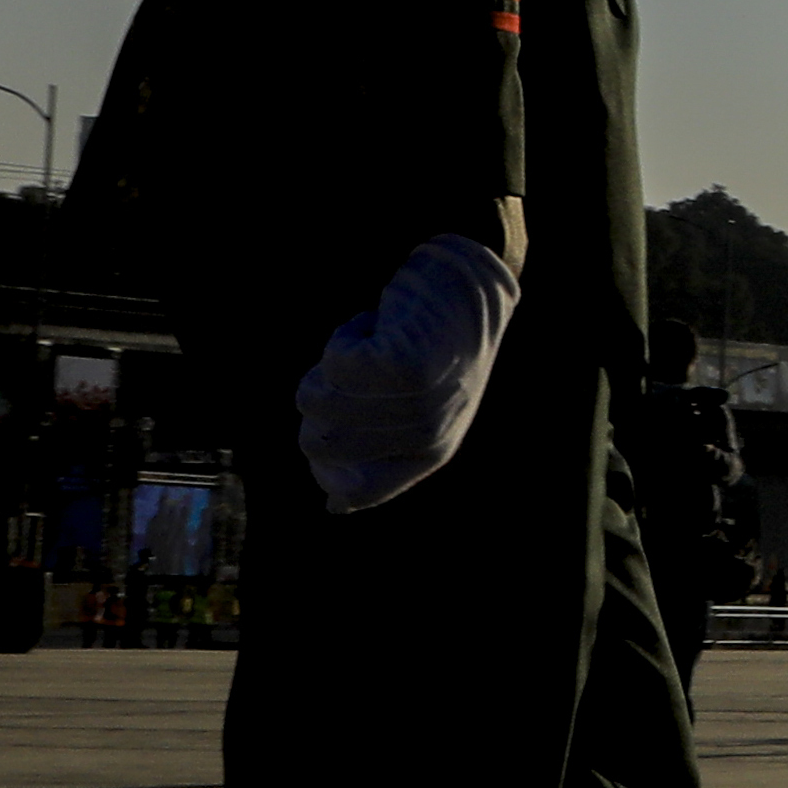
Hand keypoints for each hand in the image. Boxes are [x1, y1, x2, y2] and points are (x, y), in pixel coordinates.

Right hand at [298, 234, 519, 509]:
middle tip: (351, 365)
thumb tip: (333, 507)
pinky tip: (377, 322)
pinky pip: (335, 362)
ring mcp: (421, 402)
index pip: (356, 491)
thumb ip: (380, 451)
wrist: (470, 280)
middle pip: (320, 442)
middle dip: (317, 397)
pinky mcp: (406, 366)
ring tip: (372, 339)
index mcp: (433, 451)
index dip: (323, 466)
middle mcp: (430, 434)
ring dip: (332, 361)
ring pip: (318, 398)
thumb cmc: (438, 343)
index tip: (321, 427)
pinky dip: (344, 335)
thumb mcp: (421, 407)